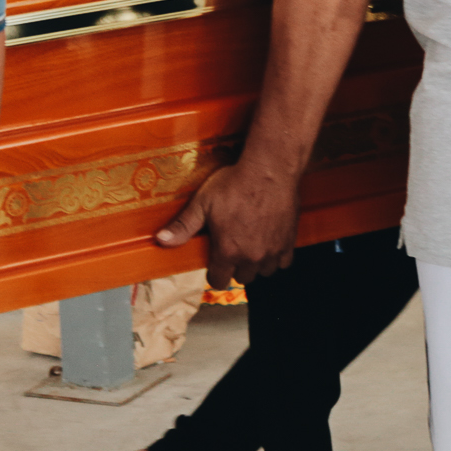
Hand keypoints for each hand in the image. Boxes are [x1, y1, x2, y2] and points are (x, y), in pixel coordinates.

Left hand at [154, 161, 300, 289]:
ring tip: (250, 245)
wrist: (269, 170)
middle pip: (242, 277)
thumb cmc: (236, 183)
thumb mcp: (202, 203)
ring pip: (264, 271)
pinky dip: (277, 256)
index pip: (218, 281)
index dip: (214, 274)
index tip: (215, 263)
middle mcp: (251, 256)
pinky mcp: (289, 241)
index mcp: (228, 251)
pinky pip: (285, 262)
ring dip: (257, 263)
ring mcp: (273, 250)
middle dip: (236, 267)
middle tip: (232, 248)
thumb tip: (161, 240)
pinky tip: (270, 242)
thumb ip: (183, 226)